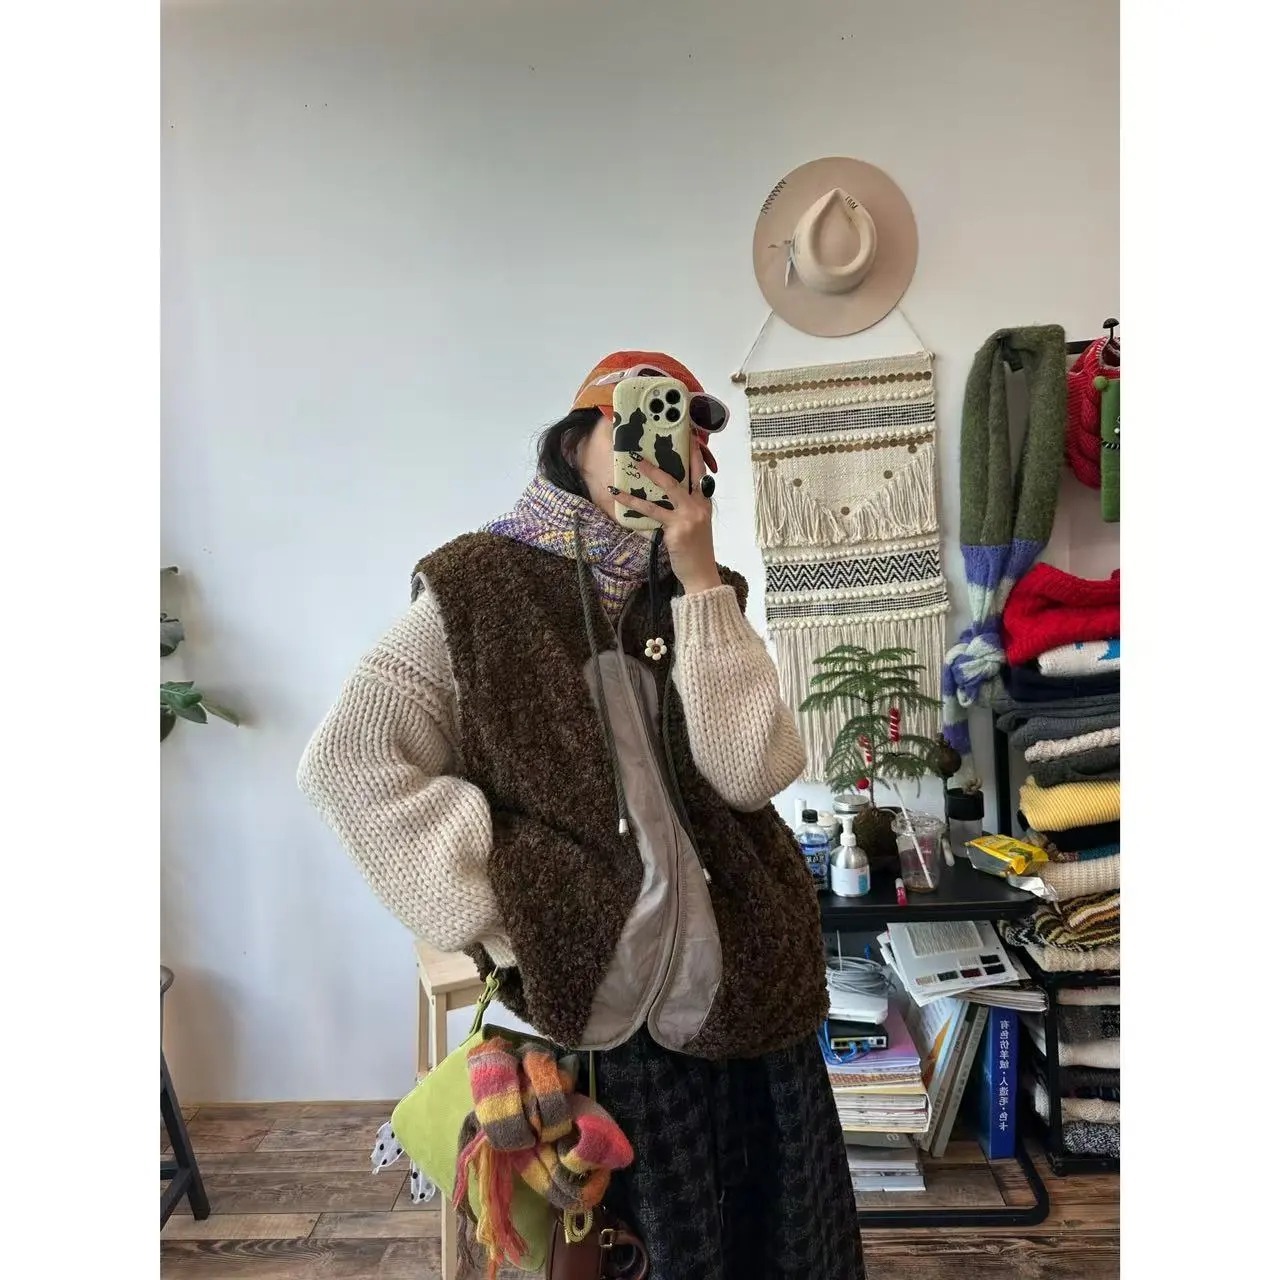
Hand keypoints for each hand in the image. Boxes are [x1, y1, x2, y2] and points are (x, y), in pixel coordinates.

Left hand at [610, 447, 720, 594]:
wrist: (701, 575)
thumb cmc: (696, 551)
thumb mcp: (697, 525)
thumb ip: (686, 508)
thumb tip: (667, 494)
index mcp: (704, 503)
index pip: (701, 472)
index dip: (694, 454)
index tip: (688, 436)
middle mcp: (698, 506)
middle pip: (683, 475)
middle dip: (667, 458)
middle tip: (649, 448)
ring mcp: (688, 517)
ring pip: (666, 489)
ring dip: (648, 473)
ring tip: (631, 464)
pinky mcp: (676, 529)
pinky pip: (651, 512)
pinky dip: (632, 503)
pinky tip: (618, 496)